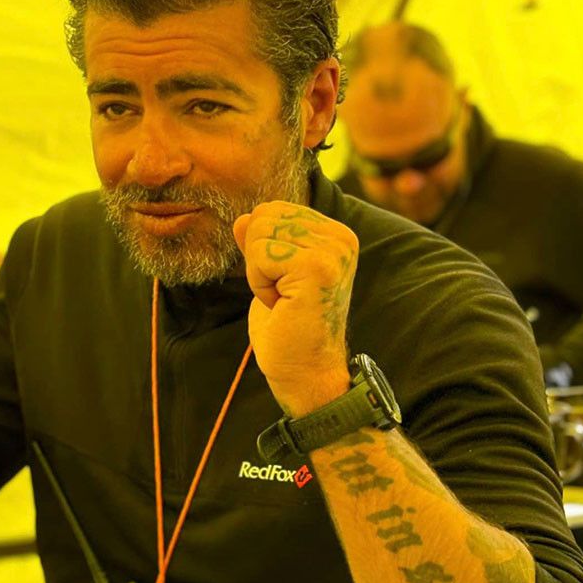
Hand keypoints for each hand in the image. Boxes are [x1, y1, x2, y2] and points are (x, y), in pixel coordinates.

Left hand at [233, 202, 357, 416]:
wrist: (305, 372)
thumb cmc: (288, 329)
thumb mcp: (270, 277)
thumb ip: (261, 244)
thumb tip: (242, 218)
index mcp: (334, 235)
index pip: (272, 210)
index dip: (261, 250)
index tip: (283, 285)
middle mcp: (341, 237)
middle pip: (263, 216)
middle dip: (257, 260)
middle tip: (281, 295)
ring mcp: (333, 251)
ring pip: (259, 234)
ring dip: (258, 274)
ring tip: (283, 300)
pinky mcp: (318, 266)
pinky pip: (260, 255)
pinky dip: (260, 284)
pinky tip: (282, 305)